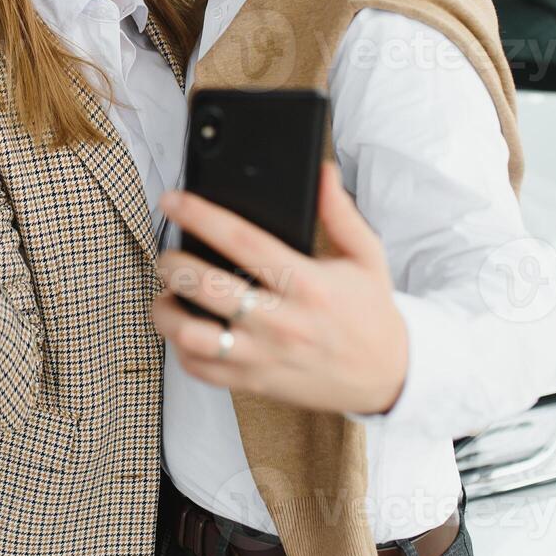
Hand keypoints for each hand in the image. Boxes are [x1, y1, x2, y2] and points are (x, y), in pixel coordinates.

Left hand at [151, 162, 408, 415]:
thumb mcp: (367, 256)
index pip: (242, 241)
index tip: (173, 201)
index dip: (201, 216)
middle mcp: (283, 321)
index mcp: (307, 283)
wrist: (390, 376)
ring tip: (165, 295)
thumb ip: (340, 212)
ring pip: (195, 336)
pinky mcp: (257, 382)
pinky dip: (181, 350)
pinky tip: (184, 330)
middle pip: (208, 288)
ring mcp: (266, 355)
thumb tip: (322, 172)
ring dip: (167, 312)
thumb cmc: (371, 313)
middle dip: (174, 264)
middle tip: (167, 253)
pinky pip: (203, 370)